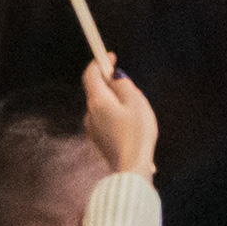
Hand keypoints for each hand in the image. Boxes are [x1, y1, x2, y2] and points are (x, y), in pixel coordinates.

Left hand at [81, 51, 156, 177]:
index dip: (100, 62)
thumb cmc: (136, 134)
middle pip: (96, 90)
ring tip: (136, 110)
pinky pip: (104, 120)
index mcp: (97, 101)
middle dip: (111, 84)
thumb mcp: (136, 102)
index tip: (110, 56)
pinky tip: (131, 126)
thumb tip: (114, 77)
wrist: (131, 168)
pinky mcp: (98, 141)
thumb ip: (124, 85)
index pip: (91, 74)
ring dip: (115, 102)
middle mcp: (90, 114)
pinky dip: (115, 116)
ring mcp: (92, 129)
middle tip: (130, 87)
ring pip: (102, 106)